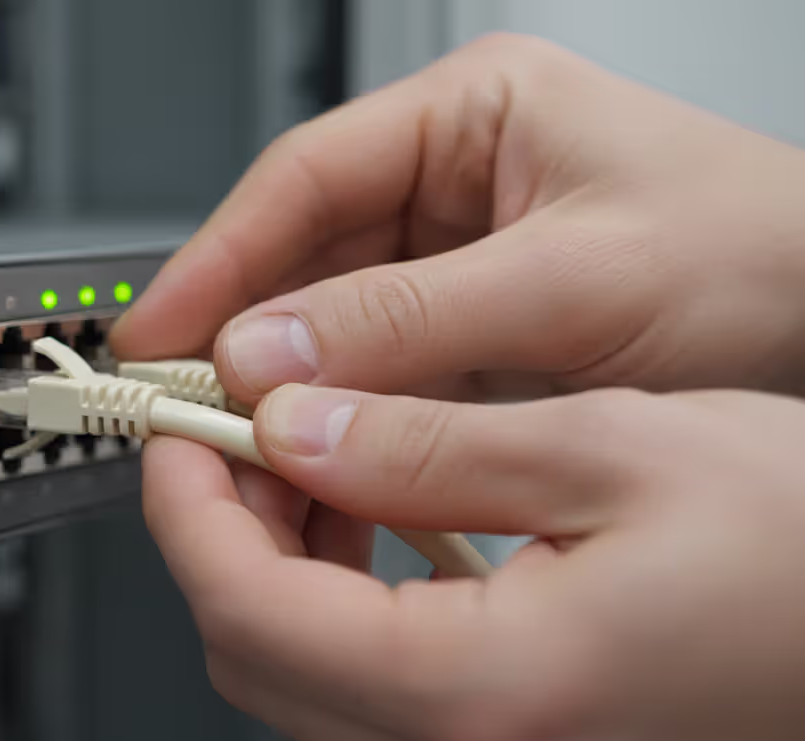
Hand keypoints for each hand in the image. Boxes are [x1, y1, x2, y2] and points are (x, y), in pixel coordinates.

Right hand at [111, 34, 804, 402]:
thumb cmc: (762, 260)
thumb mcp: (575, 283)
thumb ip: (410, 320)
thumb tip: (266, 350)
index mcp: (474, 116)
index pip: (303, 179)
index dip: (218, 258)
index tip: (160, 330)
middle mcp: (455, 183)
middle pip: (303, 256)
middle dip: (241, 334)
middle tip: (182, 406)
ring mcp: (460, 263)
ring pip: (331, 325)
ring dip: (285, 386)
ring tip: (239, 448)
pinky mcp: (473, 335)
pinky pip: (376, 375)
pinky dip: (340, 421)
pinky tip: (313, 461)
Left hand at [145, 384, 804, 740]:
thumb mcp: (611, 451)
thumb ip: (424, 446)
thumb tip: (293, 427)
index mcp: (483, 691)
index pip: (245, 607)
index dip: (186, 505)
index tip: (181, 426)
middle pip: (252, 651)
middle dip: (216, 529)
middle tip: (236, 430)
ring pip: (300, 672)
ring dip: (272, 560)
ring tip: (305, 455)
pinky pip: (367, 686)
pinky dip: (336, 598)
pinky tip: (375, 518)